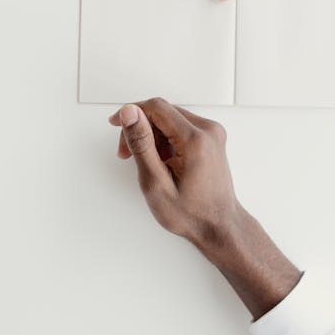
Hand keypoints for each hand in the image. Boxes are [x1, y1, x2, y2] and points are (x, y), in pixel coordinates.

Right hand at [110, 98, 300, 318]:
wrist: (219, 226)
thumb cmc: (190, 213)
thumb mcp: (156, 183)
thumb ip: (141, 144)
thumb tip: (130, 112)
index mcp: (195, 140)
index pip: (156, 107)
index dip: (131, 112)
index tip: (115, 124)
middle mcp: (208, 130)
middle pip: (162, 111)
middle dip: (140, 128)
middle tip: (127, 153)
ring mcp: (212, 133)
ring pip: (170, 118)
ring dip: (151, 135)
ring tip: (147, 162)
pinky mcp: (211, 138)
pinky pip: (180, 127)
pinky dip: (165, 139)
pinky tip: (161, 160)